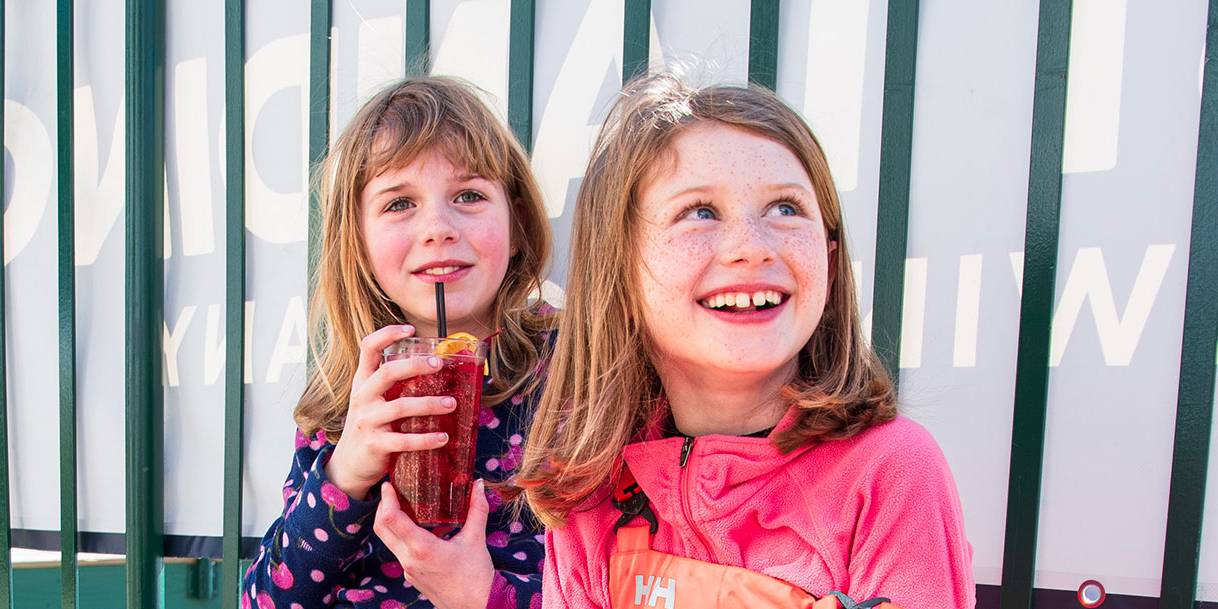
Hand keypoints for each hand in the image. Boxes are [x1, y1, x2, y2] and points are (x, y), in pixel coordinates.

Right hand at [325, 325, 456, 499]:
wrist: (349, 464)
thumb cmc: (370, 424)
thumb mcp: (373, 399)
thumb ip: (393, 383)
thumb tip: (432, 364)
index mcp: (363, 382)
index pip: (367, 348)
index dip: (387, 334)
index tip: (410, 328)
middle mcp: (362, 397)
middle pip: (387, 373)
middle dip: (416, 365)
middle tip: (440, 364)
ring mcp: (367, 421)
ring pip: (400, 407)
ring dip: (429, 404)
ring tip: (452, 403)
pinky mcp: (375, 445)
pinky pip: (404, 440)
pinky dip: (425, 439)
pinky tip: (443, 437)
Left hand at [374, 480, 494, 608]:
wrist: (476, 606)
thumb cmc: (476, 576)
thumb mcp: (476, 539)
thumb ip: (477, 509)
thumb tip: (479, 484)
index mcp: (422, 549)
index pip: (392, 520)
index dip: (386, 499)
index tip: (388, 485)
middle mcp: (409, 560)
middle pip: (381, 529)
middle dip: (382, 507)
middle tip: (391, 491)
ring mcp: (408, 570)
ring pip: (388, 541)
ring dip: (390, 522)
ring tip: (403, 505)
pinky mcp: (412, 575)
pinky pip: (399, 551)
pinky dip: (401, 535)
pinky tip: (418, 528)